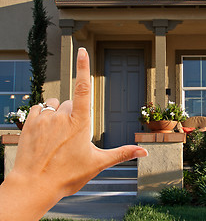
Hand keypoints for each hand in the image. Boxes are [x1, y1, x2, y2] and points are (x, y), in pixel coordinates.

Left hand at [0, 48, 147, 219]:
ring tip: (56, 136)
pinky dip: (43, 116)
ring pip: (54, 105)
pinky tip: (44, 132)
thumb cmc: (67, 175)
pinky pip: (39, 108)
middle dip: (73, 116)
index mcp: (80, 122)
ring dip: (57, 114)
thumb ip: (122, 154)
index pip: (84, 88)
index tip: (82, 51)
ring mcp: (43, 118)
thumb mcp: (98, 164)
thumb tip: (144, 152)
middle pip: (71, 104)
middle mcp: (61, 116)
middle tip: (70, 139)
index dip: (84, 67)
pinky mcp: (29, 122)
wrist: (33, 186)